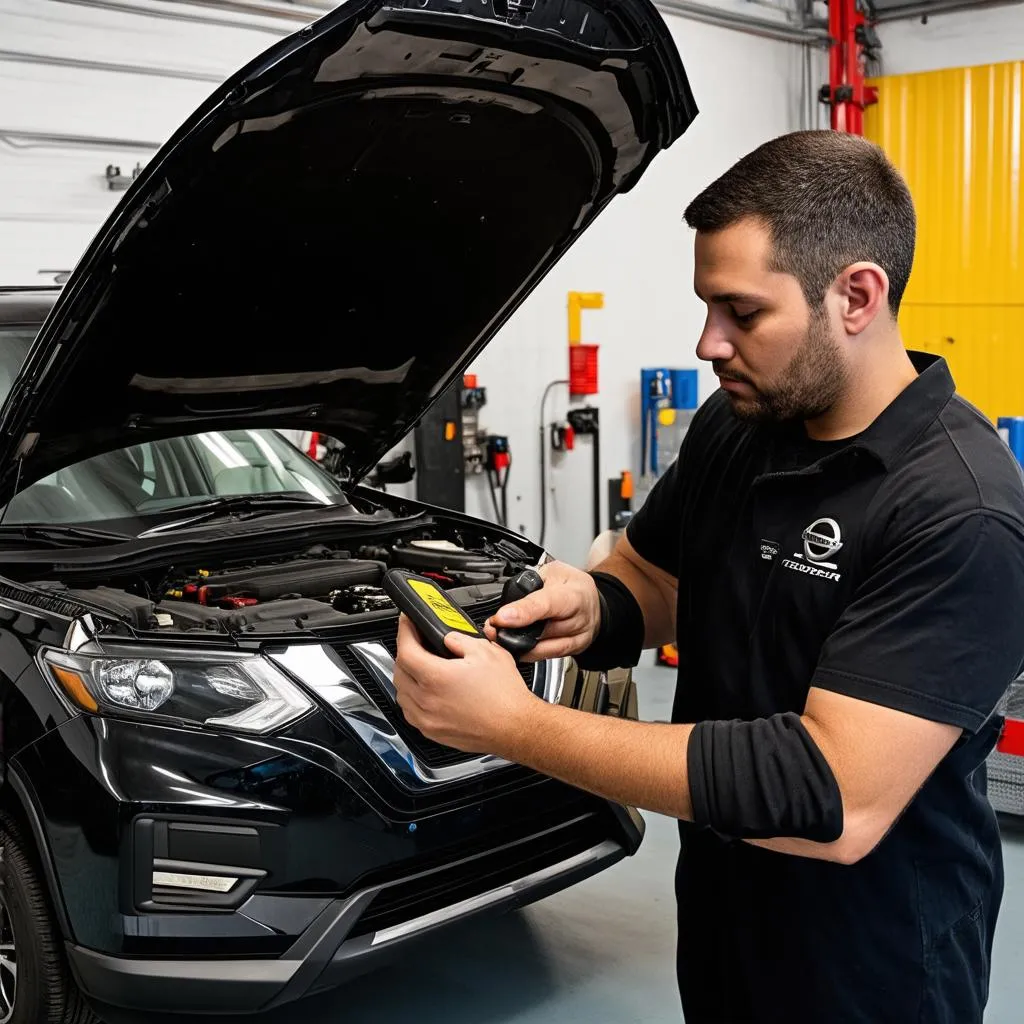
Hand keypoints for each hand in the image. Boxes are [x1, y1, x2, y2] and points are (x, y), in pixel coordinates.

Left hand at [393, 614, 538, 755]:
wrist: (516, 726)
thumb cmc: (505, 696)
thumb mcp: (486, 652)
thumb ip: (460, 640)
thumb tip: (447, 637)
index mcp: (436, 677)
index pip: (405, 649)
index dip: (404, 631)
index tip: (407, 623)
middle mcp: (426, 700)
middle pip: (399, 671)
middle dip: (405, 652)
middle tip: (416, 642)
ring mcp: (427, 720)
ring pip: (401, 693)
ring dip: (406, 676)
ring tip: (420, 666)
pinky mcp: (433, 732)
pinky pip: (410, 712)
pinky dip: (412, 698)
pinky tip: (425, 692)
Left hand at [484, 560, 600, 661]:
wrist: (594, 602)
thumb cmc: (573, 586)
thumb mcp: (554, 572)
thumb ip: (533, 583)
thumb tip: (510, 598)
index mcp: (574, 595)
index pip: (547, 604)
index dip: (523, 612)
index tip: (501, 618)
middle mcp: (578, 619)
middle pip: (543, 630)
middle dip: (513, 630)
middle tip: (491, 627)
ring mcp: (578, 638)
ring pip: (543, 648)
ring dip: (517, 644)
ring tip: (498, 636)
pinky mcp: (573, 651)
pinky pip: (547, 657)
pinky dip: (528, 653)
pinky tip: (514, 648)